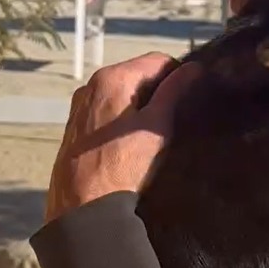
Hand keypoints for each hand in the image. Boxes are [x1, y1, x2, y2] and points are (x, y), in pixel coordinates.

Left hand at [44, 52, 201, 222]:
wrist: (83, 207)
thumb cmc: (124, 164)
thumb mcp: (157, 125)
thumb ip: (175, 91)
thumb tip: (194, 67)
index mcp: (112, 77)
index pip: (158, 60)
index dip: (178, 76)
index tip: (187, 100)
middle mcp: (91, 84)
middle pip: (138, 74)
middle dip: (158, 91)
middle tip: (173, 119)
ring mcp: (80, 105)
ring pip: (122, 93)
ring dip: (141, 105)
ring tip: (152, 134)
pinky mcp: (74, 125)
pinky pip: (107, 109)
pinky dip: (123, 117)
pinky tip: (129, 142)